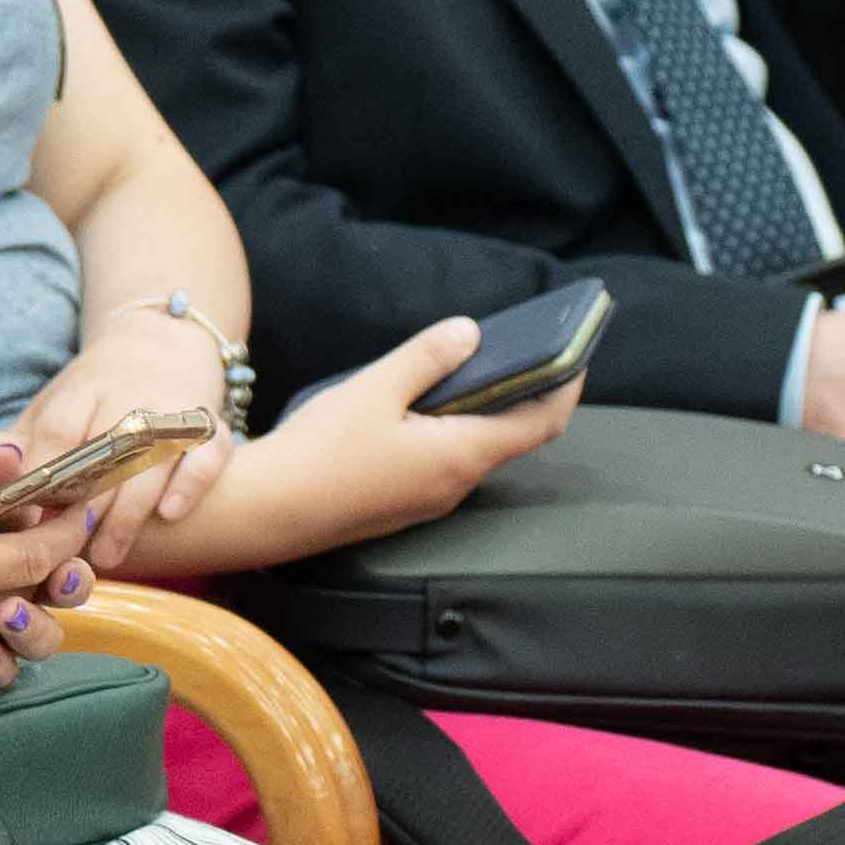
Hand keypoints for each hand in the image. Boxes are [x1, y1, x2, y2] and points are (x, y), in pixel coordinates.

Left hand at [17, 317, 238, 562]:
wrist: (159, 341)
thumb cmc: (93, 392)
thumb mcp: (52, 403)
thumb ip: (26, 441)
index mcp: (83, 390)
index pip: (61, 428)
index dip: (46, 471)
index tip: (29, 513)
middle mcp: (130, 395)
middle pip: (107, 451)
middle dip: (84, 505)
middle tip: (63, 551)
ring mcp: (173, 409)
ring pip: (153, 460)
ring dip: (128, 511)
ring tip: (106, 555)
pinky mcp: (212, 423)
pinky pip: (208, 452)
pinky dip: (191, 482)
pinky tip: (169, 515)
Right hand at [203, 315, 581, 552]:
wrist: (267, 511)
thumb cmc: (319, 452)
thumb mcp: (373, 389)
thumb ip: (426, 359)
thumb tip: (470, 333)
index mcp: (460, 455)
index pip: (540, 423)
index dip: (565, 388)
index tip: (577, 356)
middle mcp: (455, 484)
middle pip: (510, 437)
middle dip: (524, 395)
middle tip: (523, 352)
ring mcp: (430, 500)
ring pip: (475, 450)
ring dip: (483, 413)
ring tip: (471, 369)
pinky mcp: (403, 505)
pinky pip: (445, 463)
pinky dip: (453, 431)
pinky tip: (423, 408)